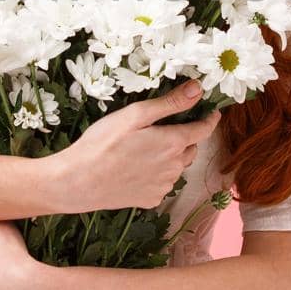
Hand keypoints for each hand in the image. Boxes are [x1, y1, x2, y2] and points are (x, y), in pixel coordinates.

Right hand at [46, 79, 221, 213]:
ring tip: (143, 150)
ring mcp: (163, 187)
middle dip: (184, 137)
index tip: (212, 111)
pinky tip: (135, 169)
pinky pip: (162, 184)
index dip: (209, 118)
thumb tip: (198, 89)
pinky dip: (156, 175)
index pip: (204, 129)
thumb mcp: (135, 115)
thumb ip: (170, 103)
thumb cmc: (103, 143)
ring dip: (170, 157)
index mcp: (173, 143)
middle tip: (163, 128)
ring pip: (176, 167)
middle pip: (190, 148)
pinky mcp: (150, 200)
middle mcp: (174, 167)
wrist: (78, 182)